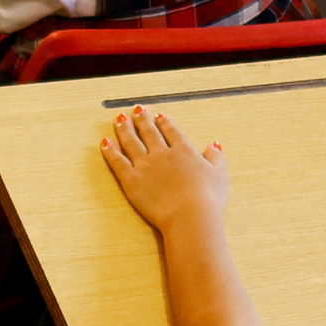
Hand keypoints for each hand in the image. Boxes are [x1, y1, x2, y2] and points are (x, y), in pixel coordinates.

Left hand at [98, 104, 231, 235]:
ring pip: (131, 142)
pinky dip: (110, 151)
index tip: (158, 115)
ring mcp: (145, 165)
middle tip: (136, 110)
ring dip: (124, 129)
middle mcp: (162, 153)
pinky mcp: (132, 180)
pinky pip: (118, 162)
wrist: (189, 216)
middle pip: (149, 132)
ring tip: (119, 119)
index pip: (171, 132)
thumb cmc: (208, 199)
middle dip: (142, 119)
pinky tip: (105, 142)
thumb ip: (216, 158)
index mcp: (183, 151)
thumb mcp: (220, 175)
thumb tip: (215, 145)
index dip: (164, 122)